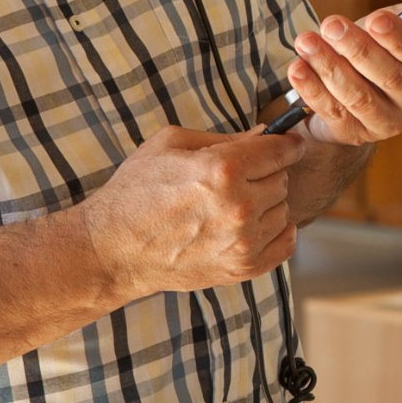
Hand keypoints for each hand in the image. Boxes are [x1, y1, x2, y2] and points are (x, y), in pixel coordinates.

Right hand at [79, 126, 305, 298]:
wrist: (113, 249)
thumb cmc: (135, 192)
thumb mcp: (170, 145)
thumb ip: (223, 137)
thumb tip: (262, 134)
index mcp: (222, 169)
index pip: (280, 151)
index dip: (286, 145)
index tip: (288, 145)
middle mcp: (238, 206)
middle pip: (282, 180)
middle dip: (266, 174)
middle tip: (239, 178)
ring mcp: (242, 241)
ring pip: (284, 210)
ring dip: (267, 204)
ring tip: (235, 204)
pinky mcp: (242, 268)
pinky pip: (285, 244)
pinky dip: (276, 232)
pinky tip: (254, 225)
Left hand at [285, 0, 401, 145]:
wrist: (354, 89)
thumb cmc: (382, 48)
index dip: (401, 39)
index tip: (378, 19)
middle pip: (389, 78)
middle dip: (358, 50)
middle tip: (332, 24)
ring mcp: (386, 122)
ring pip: (359, 97)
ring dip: (330, 67)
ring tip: (307, 41)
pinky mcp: (354, 135)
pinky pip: (333, 112)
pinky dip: (313, 89)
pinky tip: (298, 67)